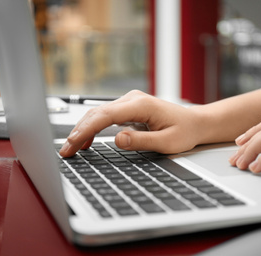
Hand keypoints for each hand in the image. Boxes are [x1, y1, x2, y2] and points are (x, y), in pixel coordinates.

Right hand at [59, 90, 202, 156]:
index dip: (86, 130)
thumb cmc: (185, 131)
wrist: (195, 123)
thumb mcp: (167, 142)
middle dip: (78, 132)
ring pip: (98, 113)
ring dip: (83, 130)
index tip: (73, 144)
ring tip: (70, 148)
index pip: (106, 116)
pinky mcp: (129, 108)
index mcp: (141, 105)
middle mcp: (132, 99)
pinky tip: (85, 141)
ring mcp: (130, 102)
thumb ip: (142, 141)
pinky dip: (93, 128)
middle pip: (97, 113)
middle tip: (65, 151)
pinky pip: (105, 116)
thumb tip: (117, 139)